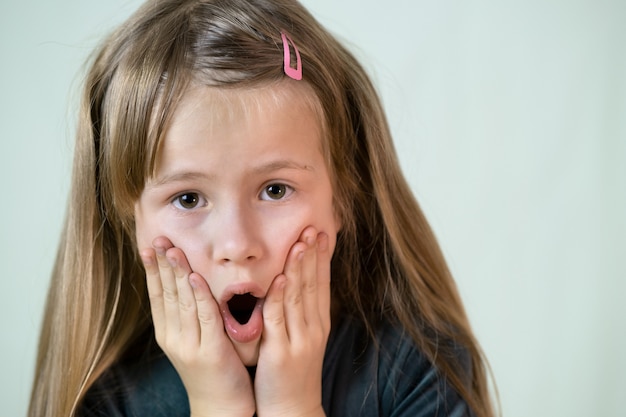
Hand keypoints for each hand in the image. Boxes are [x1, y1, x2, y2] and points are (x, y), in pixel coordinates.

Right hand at [140, 237, 254, 416]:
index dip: (153, 271)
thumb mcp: (196, 342)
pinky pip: (204, 317)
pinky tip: (194, 277)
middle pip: (165, 294)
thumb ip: (192, 317)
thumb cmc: (215, 372)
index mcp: (169, 335)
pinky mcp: (210, 352)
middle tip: (157, 238)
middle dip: (161, 265)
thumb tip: (189, 286)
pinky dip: (199, 295)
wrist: (222, 408)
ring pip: (181, 302)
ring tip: (172, 249)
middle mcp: (174, 338)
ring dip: (177, 273)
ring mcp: (190, 345)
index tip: (148, 246)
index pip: (157, 296)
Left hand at [254, 227, 330, 416]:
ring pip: (299, 297)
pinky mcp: (281, 352)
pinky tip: (278, 279)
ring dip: (299, 268)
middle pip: (313, 284)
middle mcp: (313, 328)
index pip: (321, 283)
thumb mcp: (304, 338)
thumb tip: (296, 283)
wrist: (292, 409)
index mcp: (318, 323)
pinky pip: (279, 319)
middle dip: (312, 254)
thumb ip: (301, 312)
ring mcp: (299, 339)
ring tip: (300, 243)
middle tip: (312, 227)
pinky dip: (279, 297)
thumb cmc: (293, 372)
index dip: (321, 257)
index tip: (321, 233)